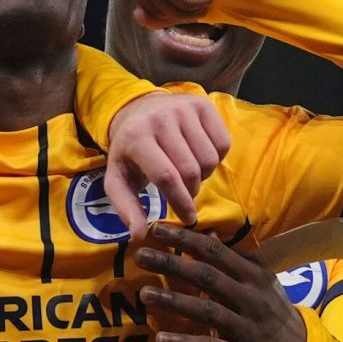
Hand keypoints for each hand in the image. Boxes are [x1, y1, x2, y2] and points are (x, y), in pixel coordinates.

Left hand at [107, 89, 229, 235]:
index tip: (187, 218)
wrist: (138, 111)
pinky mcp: (203, 105)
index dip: (180, 201)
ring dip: (204, 176)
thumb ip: (127, 208)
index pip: (166, 176)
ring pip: (209, 158)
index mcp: (136, 137)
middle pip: (190, 170)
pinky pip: (223, 143)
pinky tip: (199, 158)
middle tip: (185, 196)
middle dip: (191, 192)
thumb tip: (140, 236)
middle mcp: (161, 118)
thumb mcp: (118, 179)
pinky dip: (216, 159)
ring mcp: (184, 108)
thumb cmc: (129, 152)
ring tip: (188, 175)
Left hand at [133, 223, 303, 341]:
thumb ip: (232, 262)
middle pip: (207, 277)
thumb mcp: (260, 284)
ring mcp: (246, 328)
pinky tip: (161, 338)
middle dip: (173, 264)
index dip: (185, 240)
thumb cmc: (272, 315)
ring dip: (174, 302)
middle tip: (141, 255)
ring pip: (207, 310)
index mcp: (253, 276)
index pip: (215, 253)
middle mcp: (250, 298)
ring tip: (144, 295)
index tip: (156, 230)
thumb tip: (207, 235)